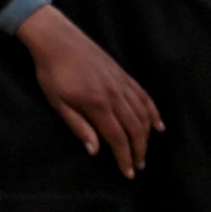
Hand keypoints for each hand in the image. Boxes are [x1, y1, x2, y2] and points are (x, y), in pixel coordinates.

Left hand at [19, 5, 160, 177]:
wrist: (56, 38)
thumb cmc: (52, 72)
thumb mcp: (58, 102)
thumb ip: (78, 127)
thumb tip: (95, 151)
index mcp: (97, 104)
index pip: (117, 138)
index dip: (124, 158)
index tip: (128, 173)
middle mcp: (115, 94)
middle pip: (135, 128)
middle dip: (139, 150)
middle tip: (139, 165)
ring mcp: (121, 82)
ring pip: (143, 113)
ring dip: (147, 135)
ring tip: (145, 150)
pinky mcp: (123, 73)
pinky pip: (144, 95)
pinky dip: (153, 111)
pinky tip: (158, 124)